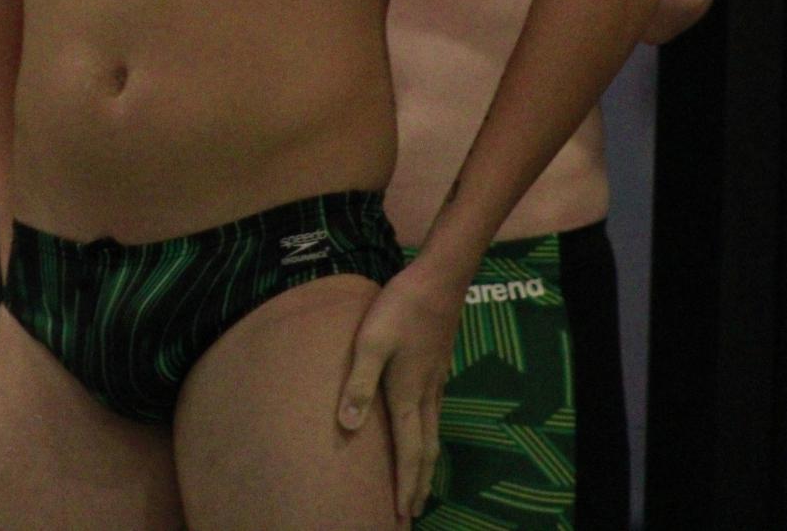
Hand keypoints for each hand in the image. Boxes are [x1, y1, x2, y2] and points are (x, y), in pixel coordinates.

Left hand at [336, 261, 463, 520]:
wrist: (439, 280)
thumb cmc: (400, 309)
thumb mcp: (371, 342)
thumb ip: (358, 384)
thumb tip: (347, 427)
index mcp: (408, 396)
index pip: (410, 453)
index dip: (406, 485)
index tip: (404, 514)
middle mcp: (426, 396)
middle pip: (426, 452)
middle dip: (420, 485)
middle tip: (414, 514)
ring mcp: (435, 383)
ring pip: (433, 436)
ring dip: (426, 465)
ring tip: (421, 486)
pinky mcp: (437, 370)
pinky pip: (434, 418)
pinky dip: (429, 440)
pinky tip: (423, 435)